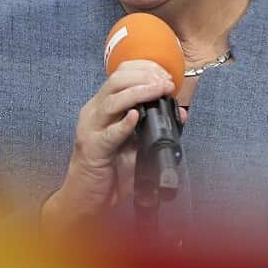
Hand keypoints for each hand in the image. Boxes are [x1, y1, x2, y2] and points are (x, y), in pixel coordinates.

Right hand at [42, 60, 183, 233]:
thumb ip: (154, 127)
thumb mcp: (136, 144)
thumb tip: (180, 113)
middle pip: (116, 81)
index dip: (144, 68)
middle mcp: (94, 112)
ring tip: (158, 91)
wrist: (87, 199)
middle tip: (166, 83)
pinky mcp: (93, 149)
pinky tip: (136, 117)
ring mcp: (91, 129)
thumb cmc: (110, 170)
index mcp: (103, 107)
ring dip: (139, 93)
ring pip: (112, 101)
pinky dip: (124, 124)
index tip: (166, 74)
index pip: (120, 74)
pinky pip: (109, 133)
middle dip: (144, 77)